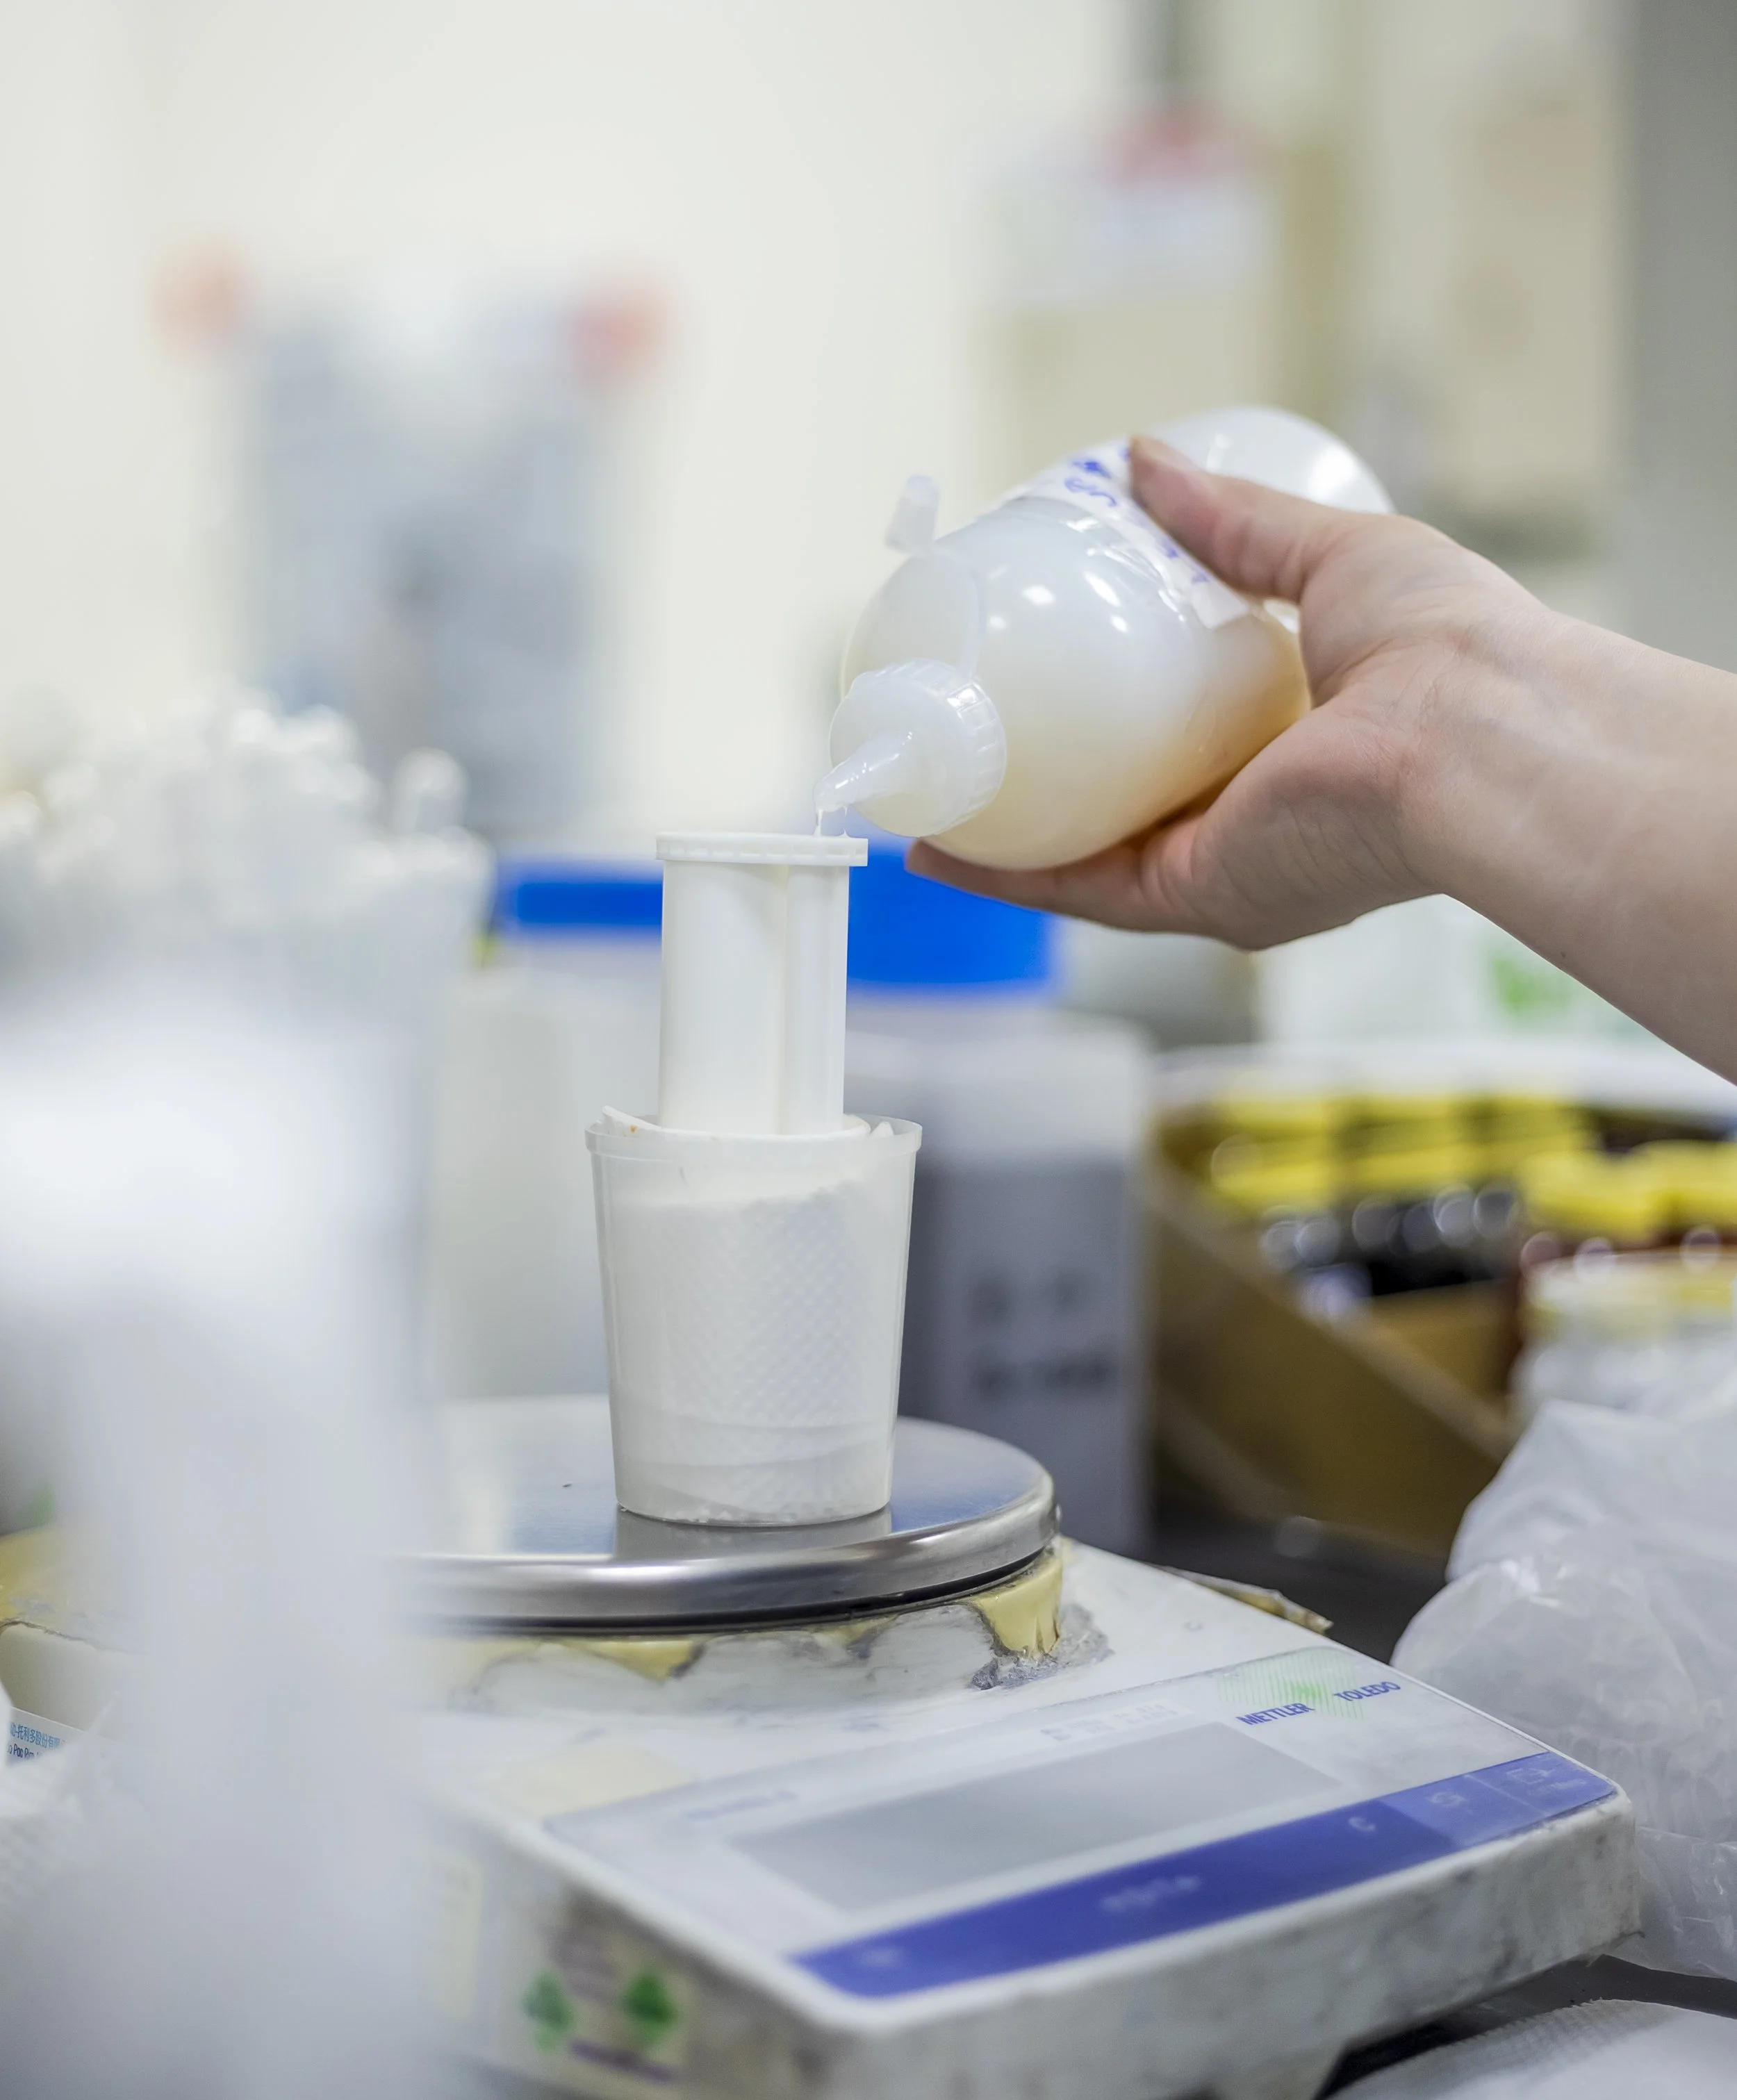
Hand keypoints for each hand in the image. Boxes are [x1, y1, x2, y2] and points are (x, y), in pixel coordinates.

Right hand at [907, 436, 1552, 948]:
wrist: (1475, 730)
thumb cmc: (1445, 646)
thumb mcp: (1332, 554)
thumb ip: (1236, 522)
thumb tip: (1140, 458)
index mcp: (1298, 753)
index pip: (1184, 743)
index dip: (1113, 712)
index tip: (1044, 671)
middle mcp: (1257, 825)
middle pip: (1123, 806)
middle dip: (1045, 777)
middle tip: (967, 729)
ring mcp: (1221, 866)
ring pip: (1085, 858)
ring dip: (1002, 832)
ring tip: (927, 790)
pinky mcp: (1194, 894)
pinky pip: (1078, 887)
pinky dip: (1004, 872)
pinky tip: (937, 846)